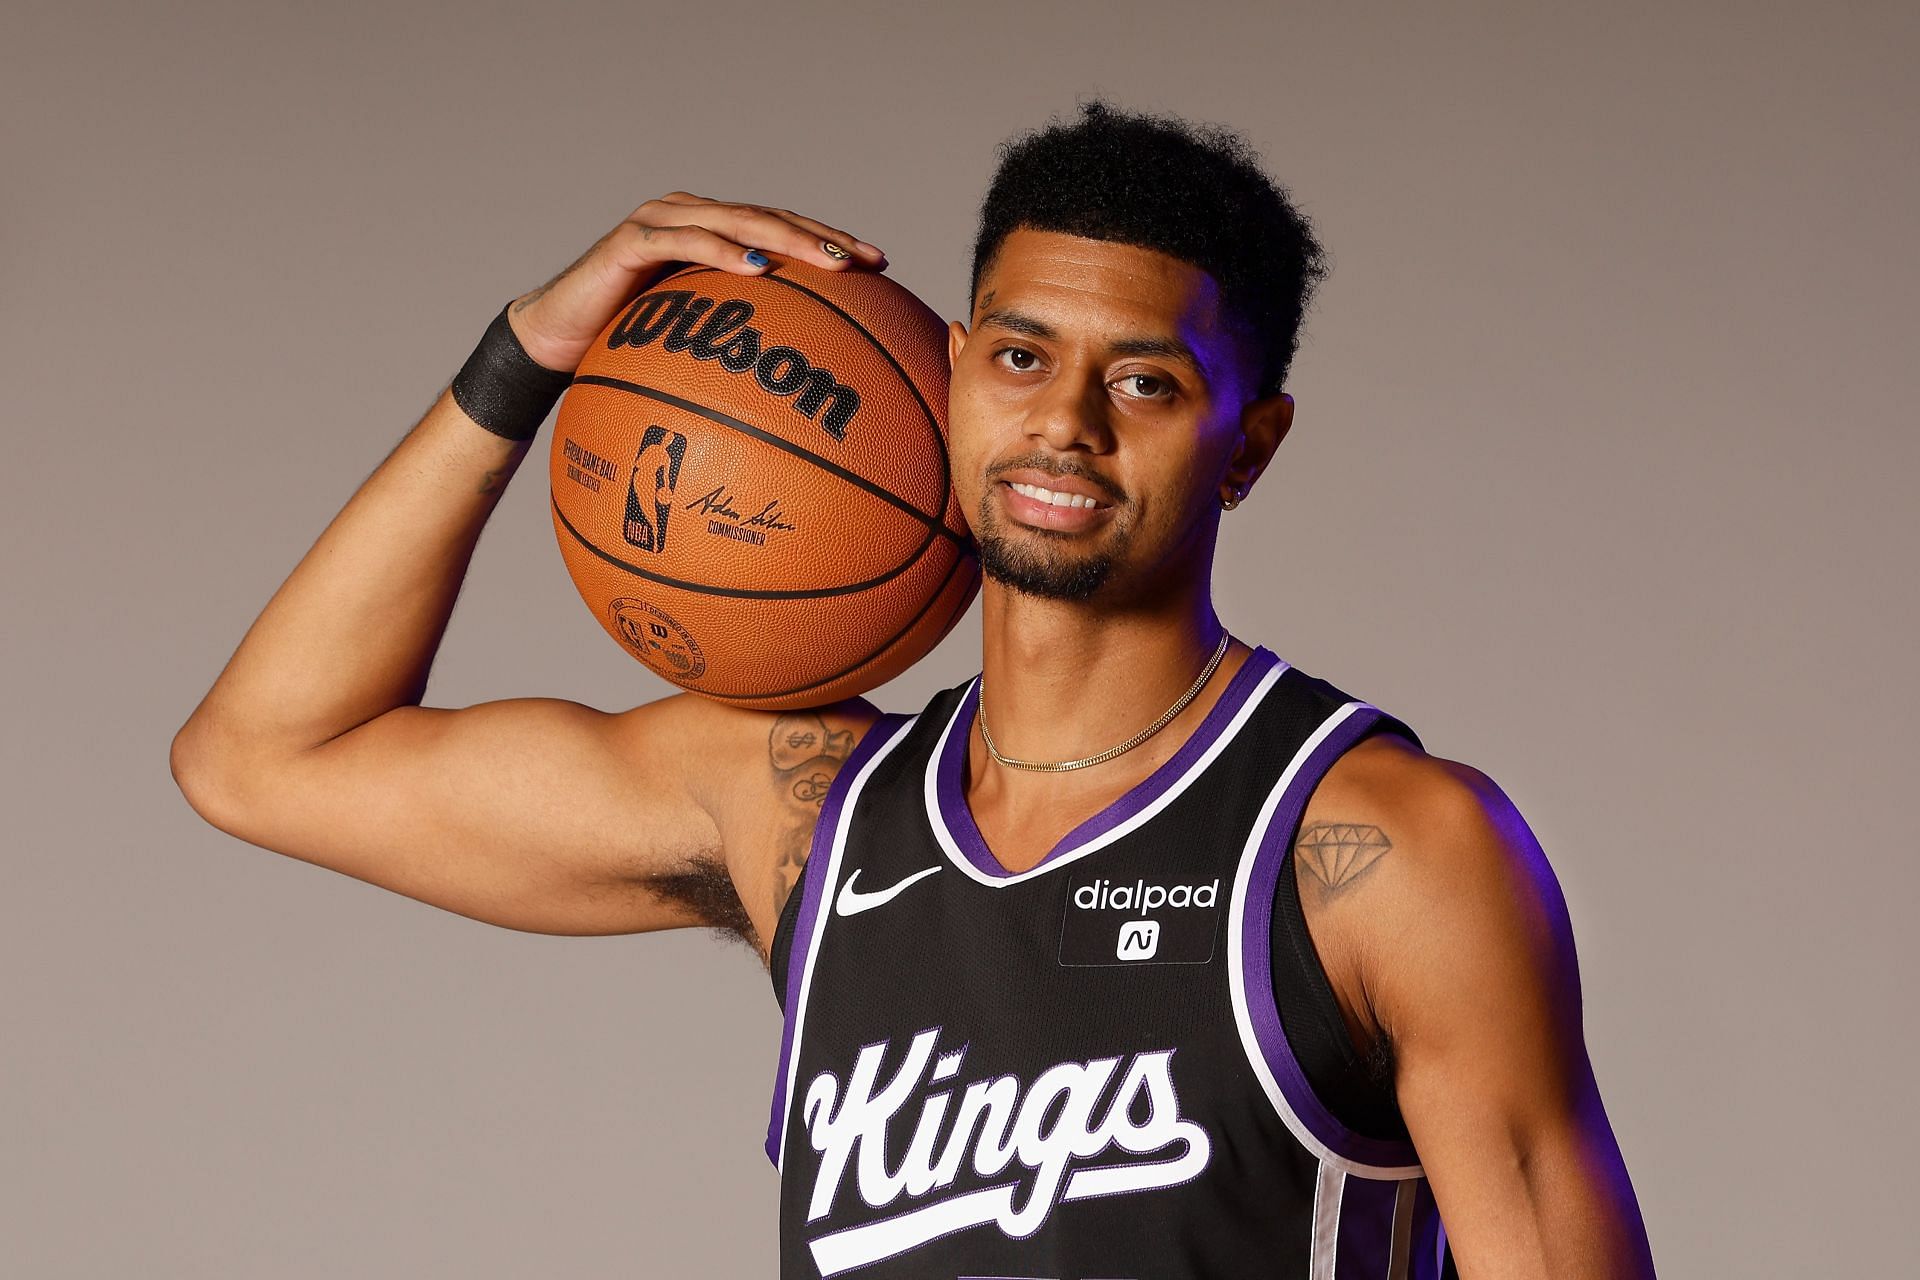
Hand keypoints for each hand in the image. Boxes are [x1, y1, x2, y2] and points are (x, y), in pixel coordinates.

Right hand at [504, 193, 887, 373]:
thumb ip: (737, 351)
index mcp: (714, 237)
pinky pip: (683, 240)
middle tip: (865, 263)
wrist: (553, 343)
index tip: (881, 267)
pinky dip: (721, 250)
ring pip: (737, 220)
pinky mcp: (631, 239)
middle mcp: (693, 217)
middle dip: (822, 238)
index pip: (784, 232)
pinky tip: (757, 267)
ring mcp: (661, 221)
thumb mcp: (692, 353)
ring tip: (829, 262)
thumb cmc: (623, 352)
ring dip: (787, 239)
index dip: (831, 243)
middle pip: (770, 218)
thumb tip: (801, 397)